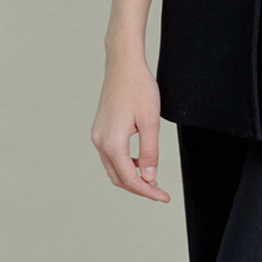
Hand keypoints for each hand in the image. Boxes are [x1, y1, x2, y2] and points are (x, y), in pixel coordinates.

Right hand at [91, 57, 170, 200]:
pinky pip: (111, 156)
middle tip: (159, 191)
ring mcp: (98, 136)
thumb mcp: (151, 122)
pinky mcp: (100, 130)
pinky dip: (126, 164)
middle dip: (139, 188)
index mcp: (112, 143)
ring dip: (132, 177)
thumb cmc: (139, 88)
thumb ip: (150, 152)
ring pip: (114, 169)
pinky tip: (141, 161)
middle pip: (119, 178)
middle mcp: (100, 142)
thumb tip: (150, 178)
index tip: (164, 197)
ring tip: (152, 177)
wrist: (123, 64)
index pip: (130, 179)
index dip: (148, 191)